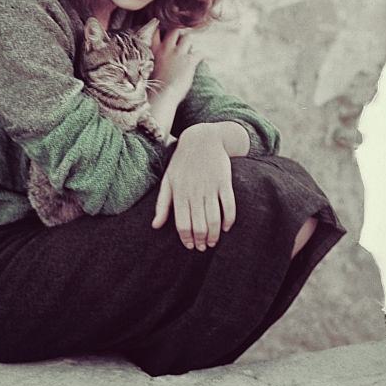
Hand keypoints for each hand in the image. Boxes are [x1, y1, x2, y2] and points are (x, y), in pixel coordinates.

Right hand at [149, 26, 200, 101]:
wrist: (161, 96)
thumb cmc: (153, 87)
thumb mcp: (148, 69)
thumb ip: (153, 60)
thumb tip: (158, 61)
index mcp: (154, 50)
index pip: (156, 31)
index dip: (162, 29)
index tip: (164, 32)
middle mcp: (166, 49)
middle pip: (174, 30)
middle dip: (178, 34)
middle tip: (181, 42)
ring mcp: (178, 54)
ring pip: (187, 37)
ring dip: (189, 43)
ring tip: (189, 51)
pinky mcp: (189, 61)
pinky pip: (199, 53)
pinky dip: (201, 56)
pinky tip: (200, 60)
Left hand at [151, 124, 237, 250]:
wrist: (202, 139)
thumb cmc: (182, 162)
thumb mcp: (168, 180)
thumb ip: (162, 204)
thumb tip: (155, 226)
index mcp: (179, 193)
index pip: (182, 224)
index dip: (187, 239)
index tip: (190, 246)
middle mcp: (195, 192)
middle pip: (199, 225)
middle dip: (201, 241)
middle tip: (203, 247)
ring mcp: (211, 187)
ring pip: (214, 219)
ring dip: (215, 235)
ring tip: (213, 242)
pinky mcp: (224, 182)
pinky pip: (229, 206)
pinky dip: (229, 220)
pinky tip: (226, 228)